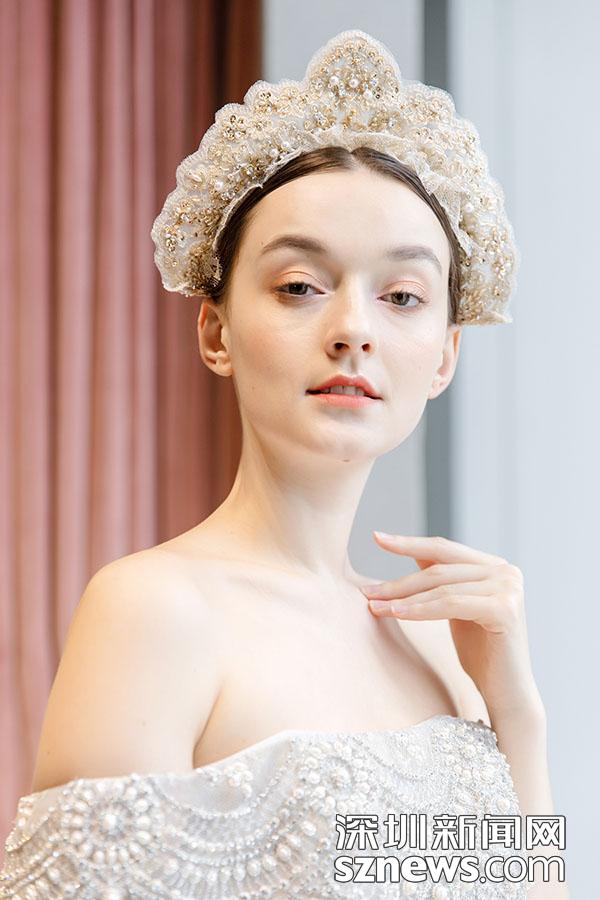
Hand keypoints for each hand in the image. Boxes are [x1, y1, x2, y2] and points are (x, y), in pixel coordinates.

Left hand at [361, 532, 543, 718]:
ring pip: (441, 586)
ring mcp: (508, 587)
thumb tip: (412, 552)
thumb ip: (444, 579)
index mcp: (495, 566)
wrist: (507, 694)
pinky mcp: (505, 608)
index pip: (444, 549)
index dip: (409, 544)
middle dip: (399, 581)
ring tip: (374, 606)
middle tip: (366, 590)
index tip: (377, 538)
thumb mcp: (458, 608)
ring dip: (403, 596)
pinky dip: (420, 609)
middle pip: (439, 568)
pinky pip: (451, 604)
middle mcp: (506, 571)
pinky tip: (396, 613)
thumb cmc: (481, 654)